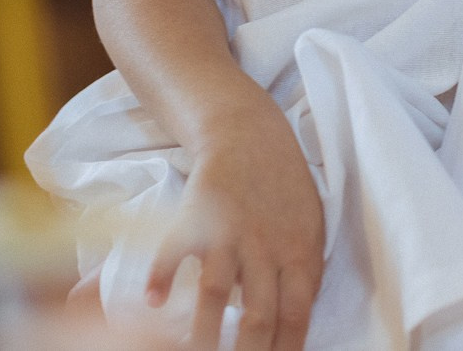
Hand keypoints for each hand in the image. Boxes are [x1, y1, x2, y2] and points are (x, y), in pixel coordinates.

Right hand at [149, 104, 325, 350]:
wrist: (250, 133)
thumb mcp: (310, 226)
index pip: (296, 315)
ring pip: (217, 291)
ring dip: (204, 330)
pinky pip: (175, 249)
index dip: (286, 350)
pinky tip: (152, 302)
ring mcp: (228, 231)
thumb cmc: (283, 187)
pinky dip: (161, 274)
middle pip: (259, 313)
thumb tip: (297, 321)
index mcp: (299, 253)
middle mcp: (265, 246)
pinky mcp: (196, 214)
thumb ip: (304, 272)